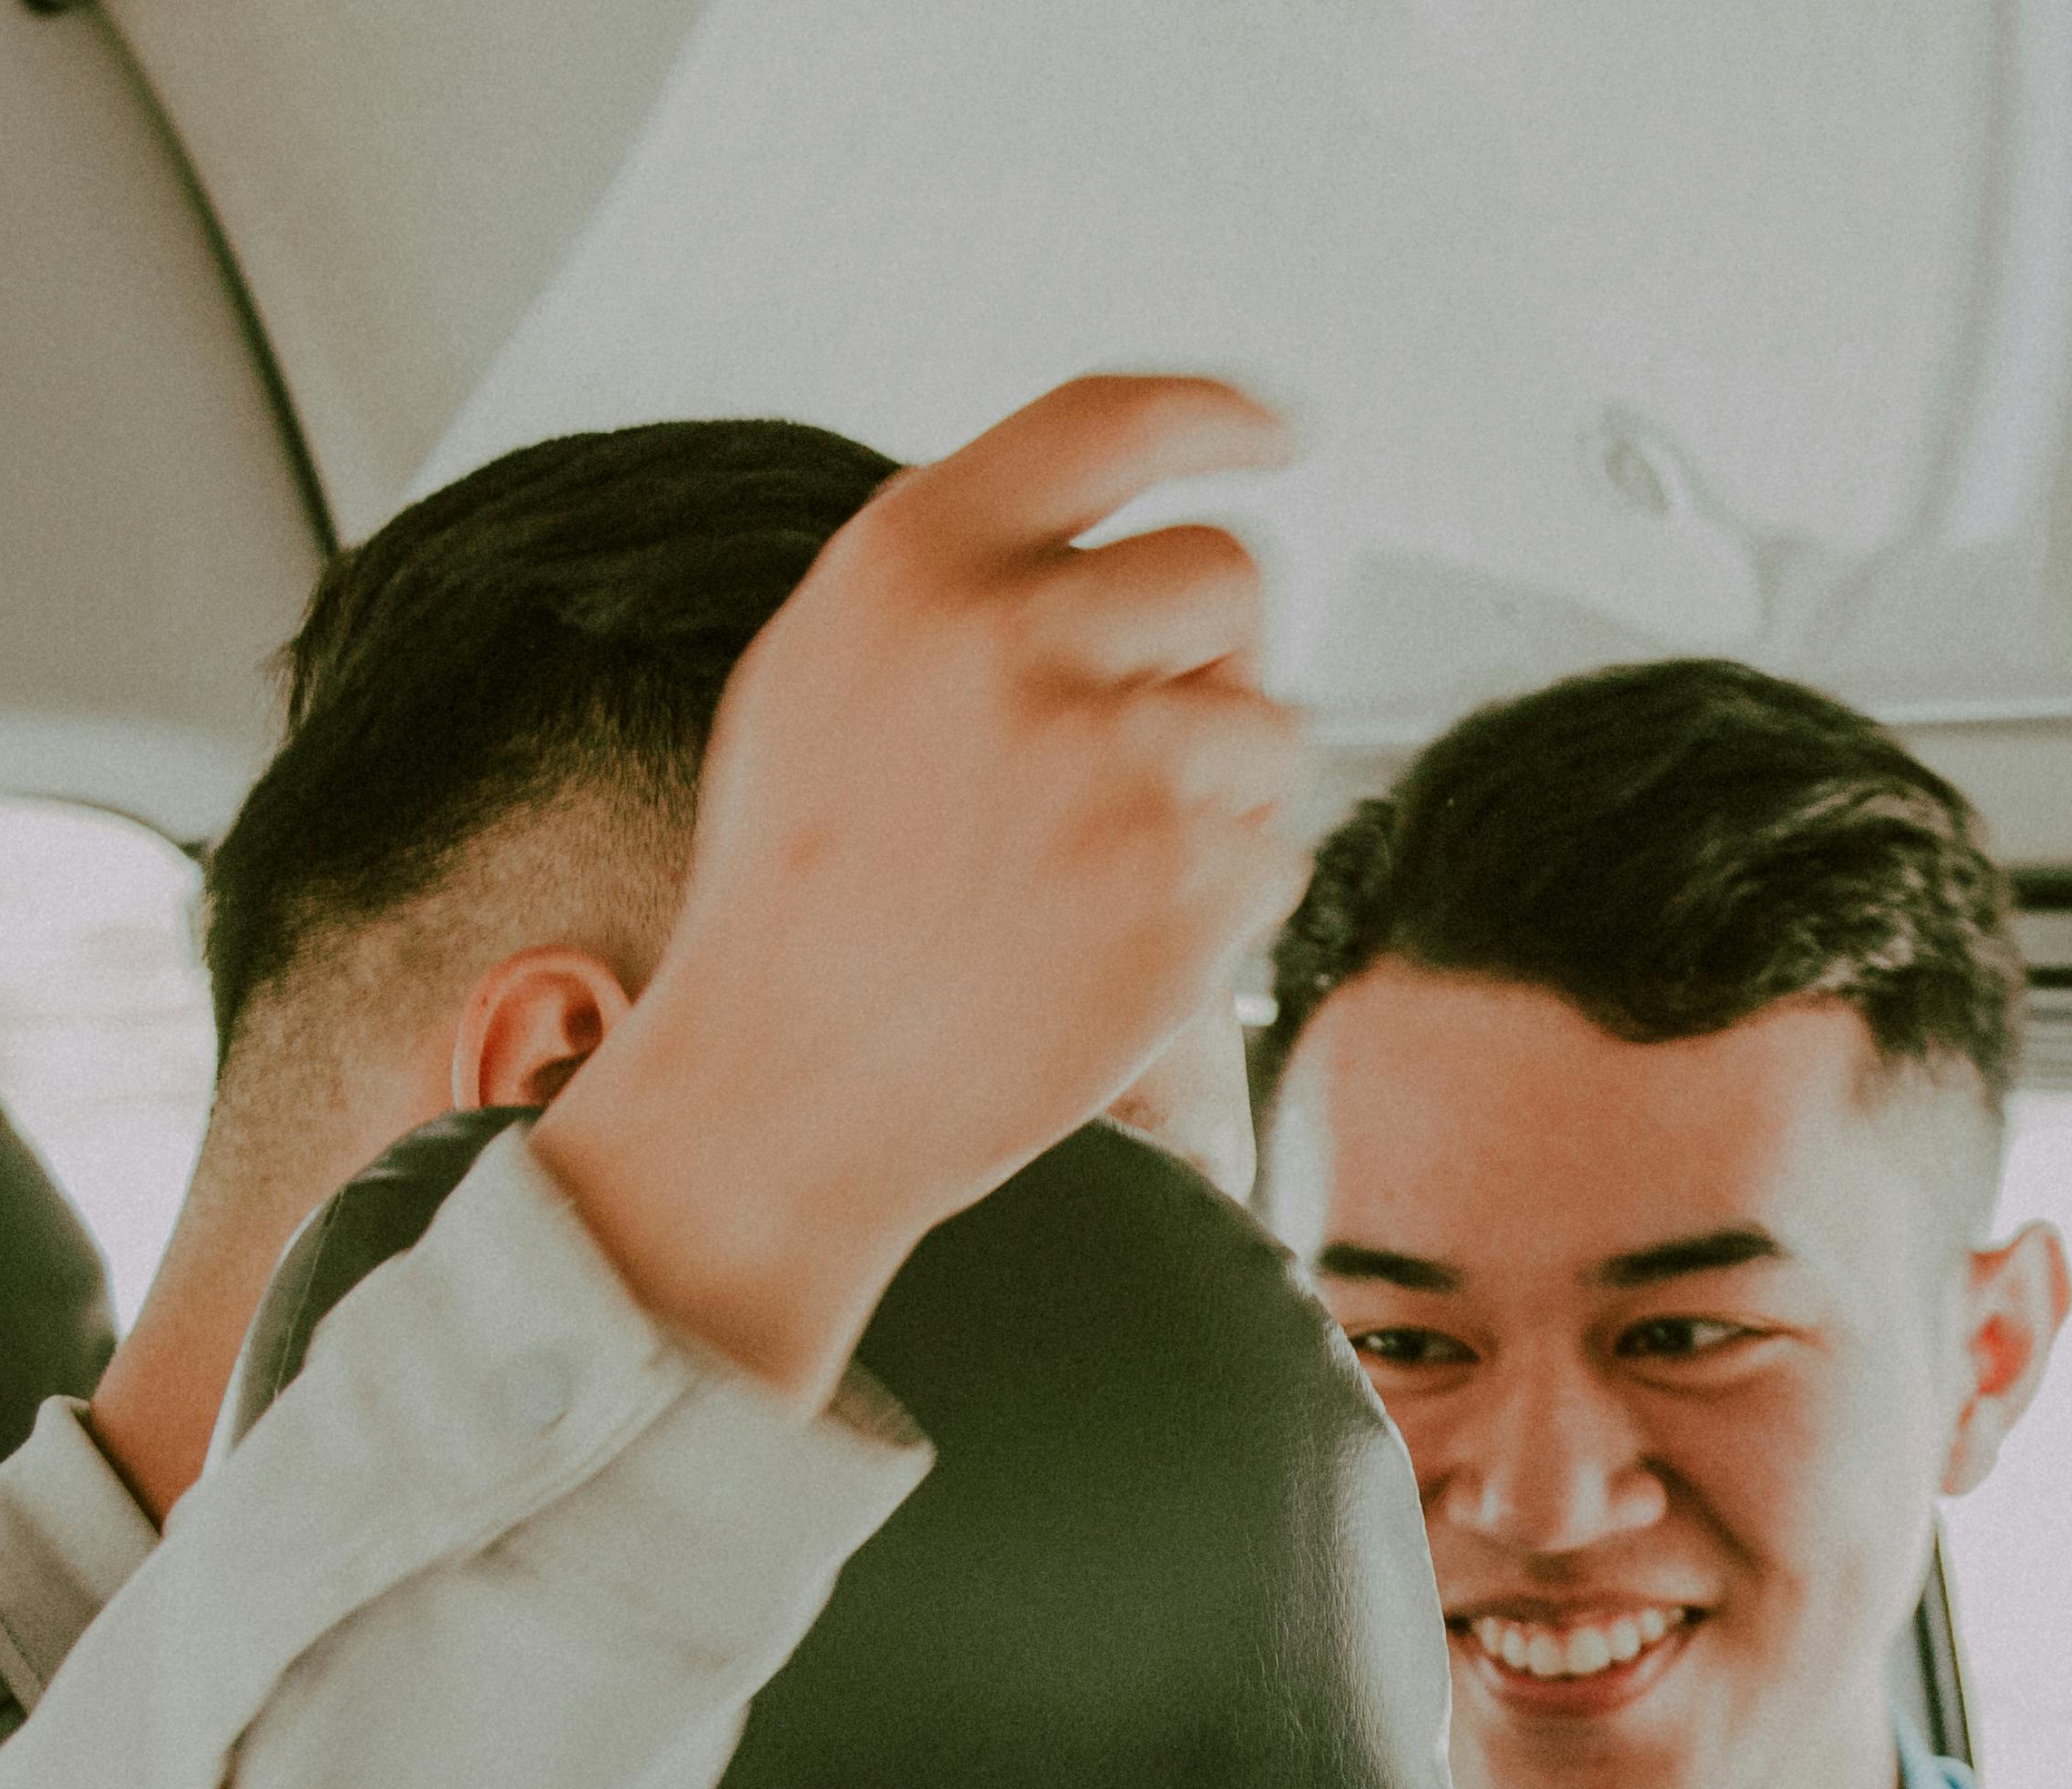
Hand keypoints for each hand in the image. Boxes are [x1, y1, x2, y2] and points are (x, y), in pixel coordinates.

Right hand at [540, 375, 1306, 1399]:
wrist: (791, 1089)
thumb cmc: (807, 890)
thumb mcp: (826, 672)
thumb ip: (963, 580)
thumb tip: (1120, 531)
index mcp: (915, 560)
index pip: (1112, 422)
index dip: (1217, 416)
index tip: (1279, 433)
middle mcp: (1013, 636)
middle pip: (1229, 572)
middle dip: (1210, 654)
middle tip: (1127, 752)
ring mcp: (1110, 762)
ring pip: (1268, 724)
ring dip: (1216, 793)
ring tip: (1088, 869)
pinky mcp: (1182, 882)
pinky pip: (1277, 852)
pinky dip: (1220, 901)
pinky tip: (1109, 942)